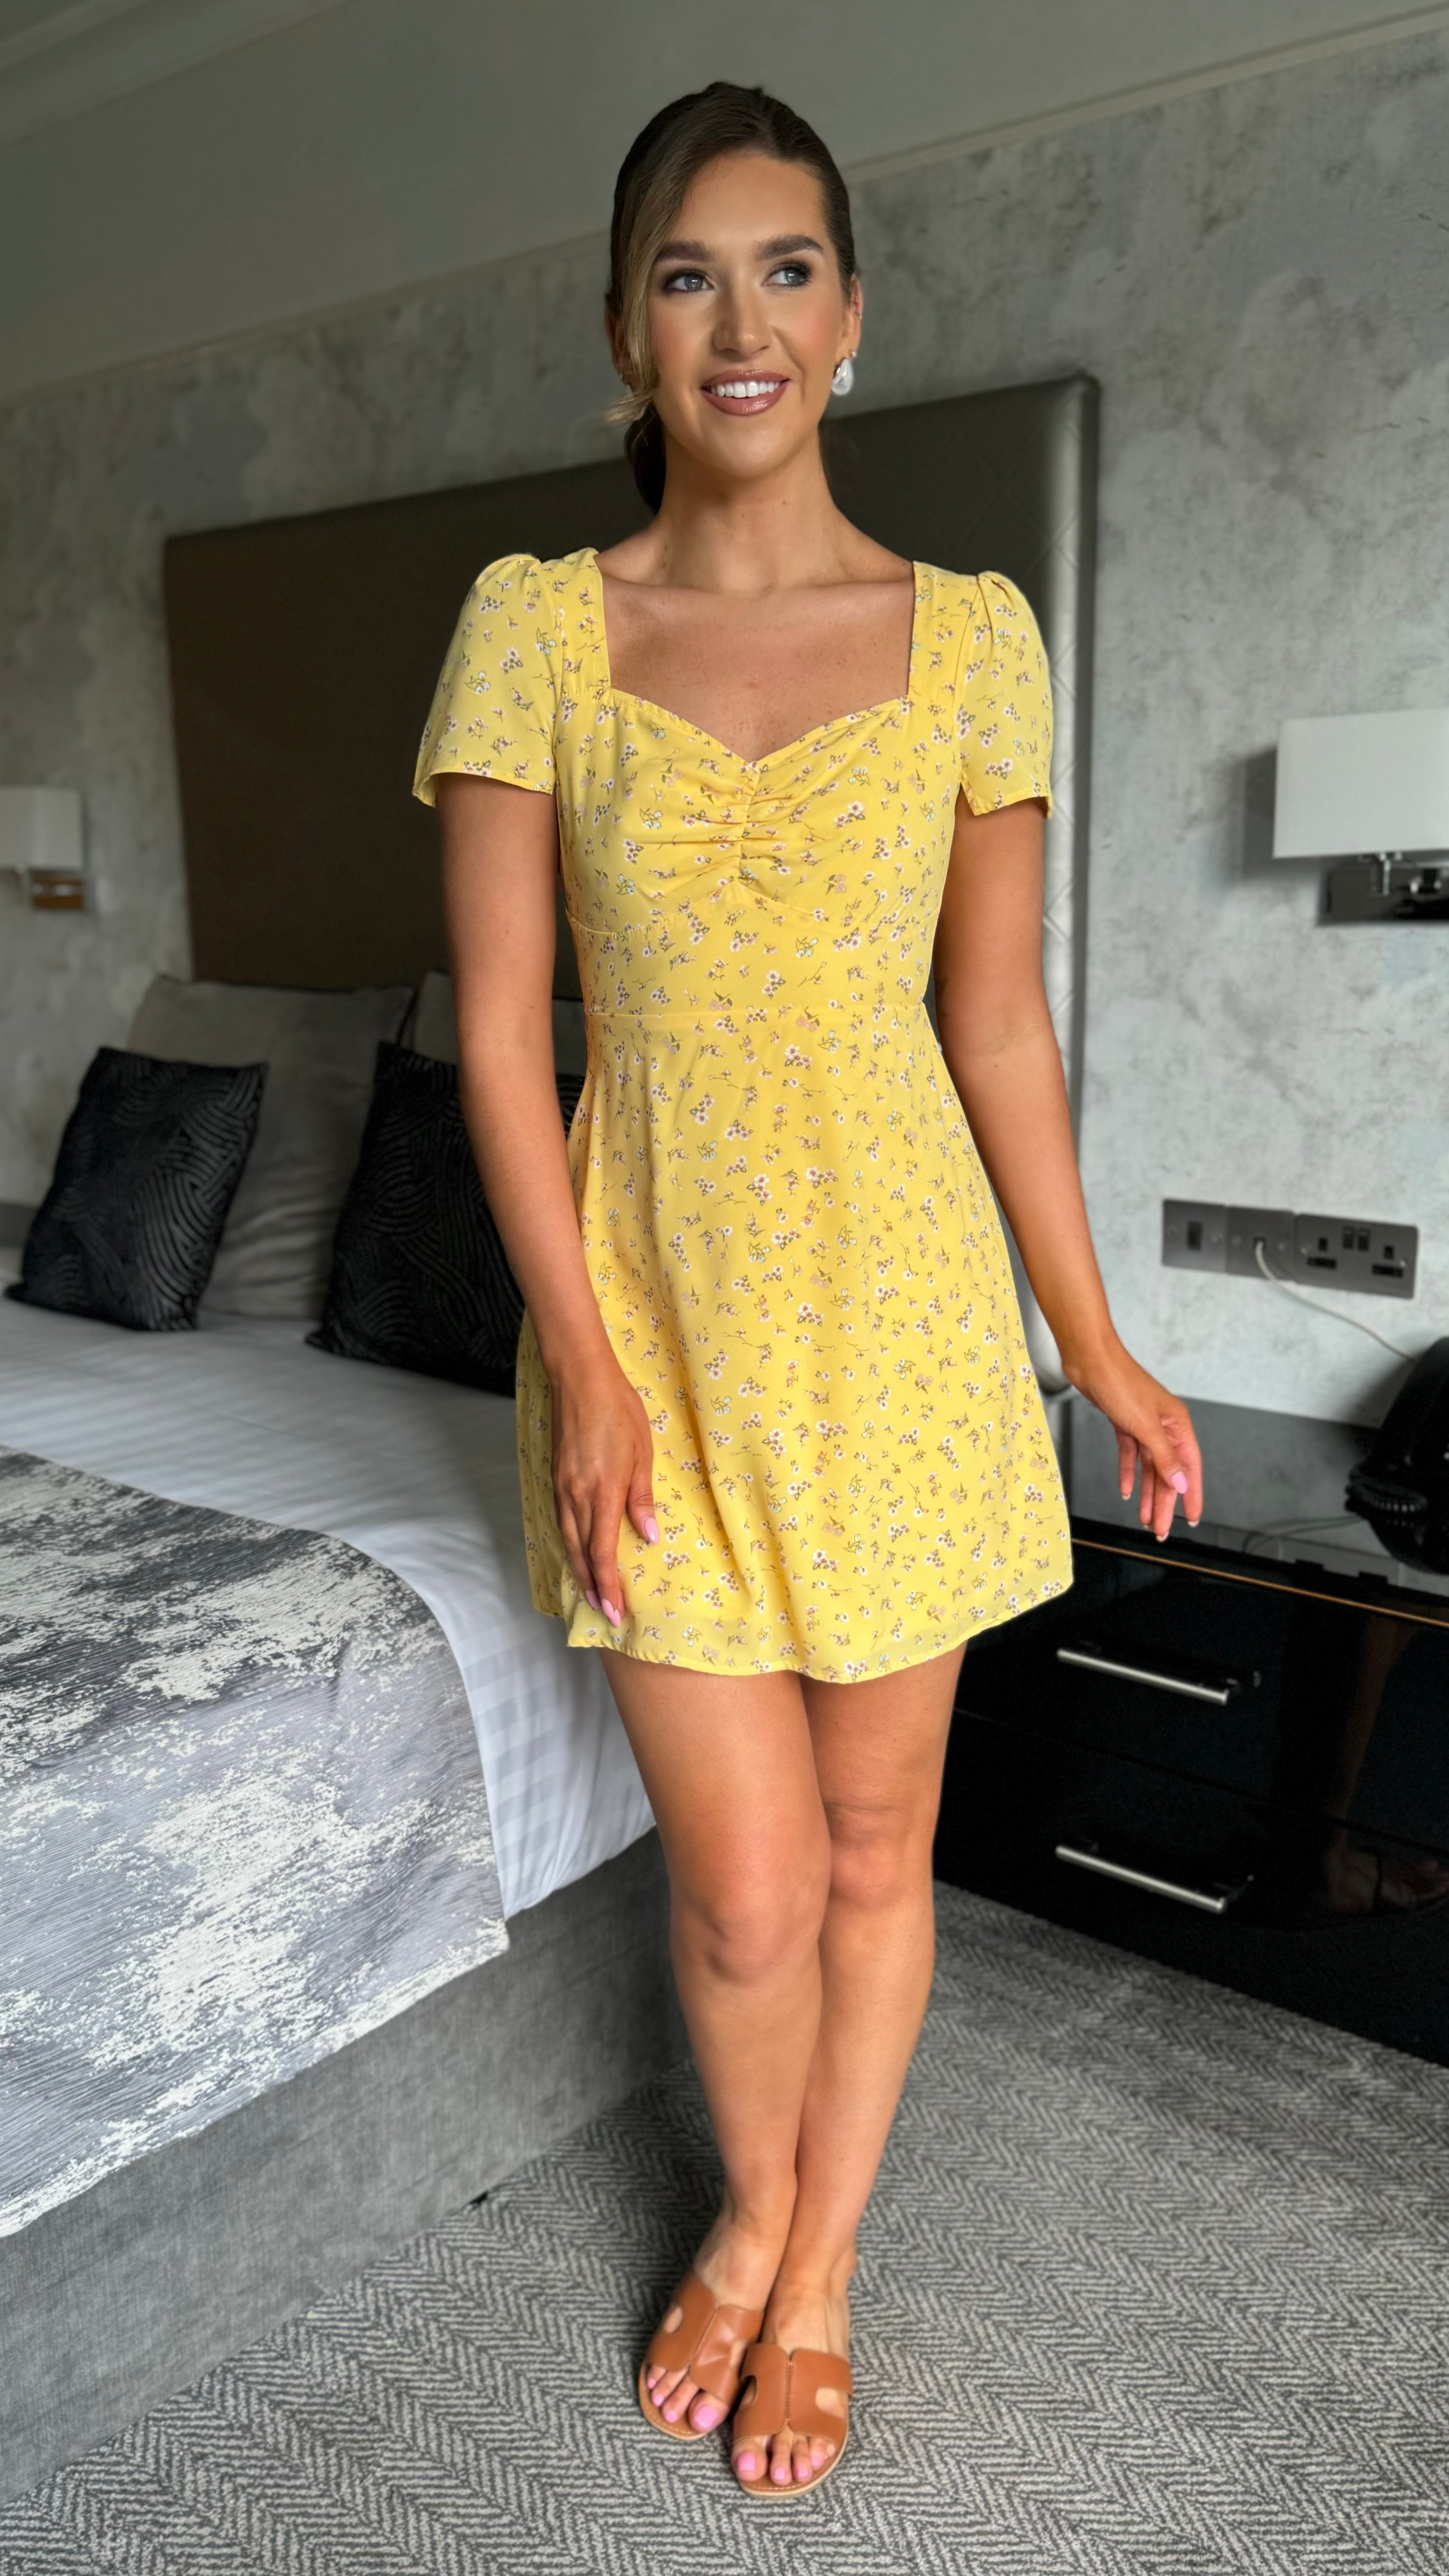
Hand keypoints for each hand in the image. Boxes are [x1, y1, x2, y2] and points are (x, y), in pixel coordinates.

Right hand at [550, 1350, 657, 1629]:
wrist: (580, 1378)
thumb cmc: (618, 1410)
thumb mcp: (642, 1453)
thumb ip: (641, 1498)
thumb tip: (648, 1536)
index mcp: (602, 1492)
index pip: (602, 1552)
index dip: (608, 1585)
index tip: (616, 1611)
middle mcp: (576, 1496)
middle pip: (580, 1554)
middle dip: (592, 1587)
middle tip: (603, 1614)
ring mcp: (561, 1487)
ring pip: (567, 1540)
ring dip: (578, 1570)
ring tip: (590, 1593)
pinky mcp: (555, 1478)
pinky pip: (560, 1522)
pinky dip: (568, 1545)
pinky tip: (576, 1552)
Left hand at [1063, 1336, 1202, 1541]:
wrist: (1089, 1360)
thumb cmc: (1120, 1382)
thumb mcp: (1145, 1427)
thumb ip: (1164, 1457)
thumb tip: (1181, 1483)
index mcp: (1177, 1424)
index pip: (1190, 1467)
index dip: (1192, 1494)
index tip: (1192, 1518)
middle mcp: (1163, 1425)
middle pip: (1168, 1472)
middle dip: (1165, 1502)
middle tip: (1162, 1529)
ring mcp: (1143, 1424)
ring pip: (1149, 1467)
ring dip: (1147, 1493)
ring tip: (1146, 1518)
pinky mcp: (1124, 1423)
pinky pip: (1130, 1455)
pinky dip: (1127, 1473)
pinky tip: (1126, 1490)